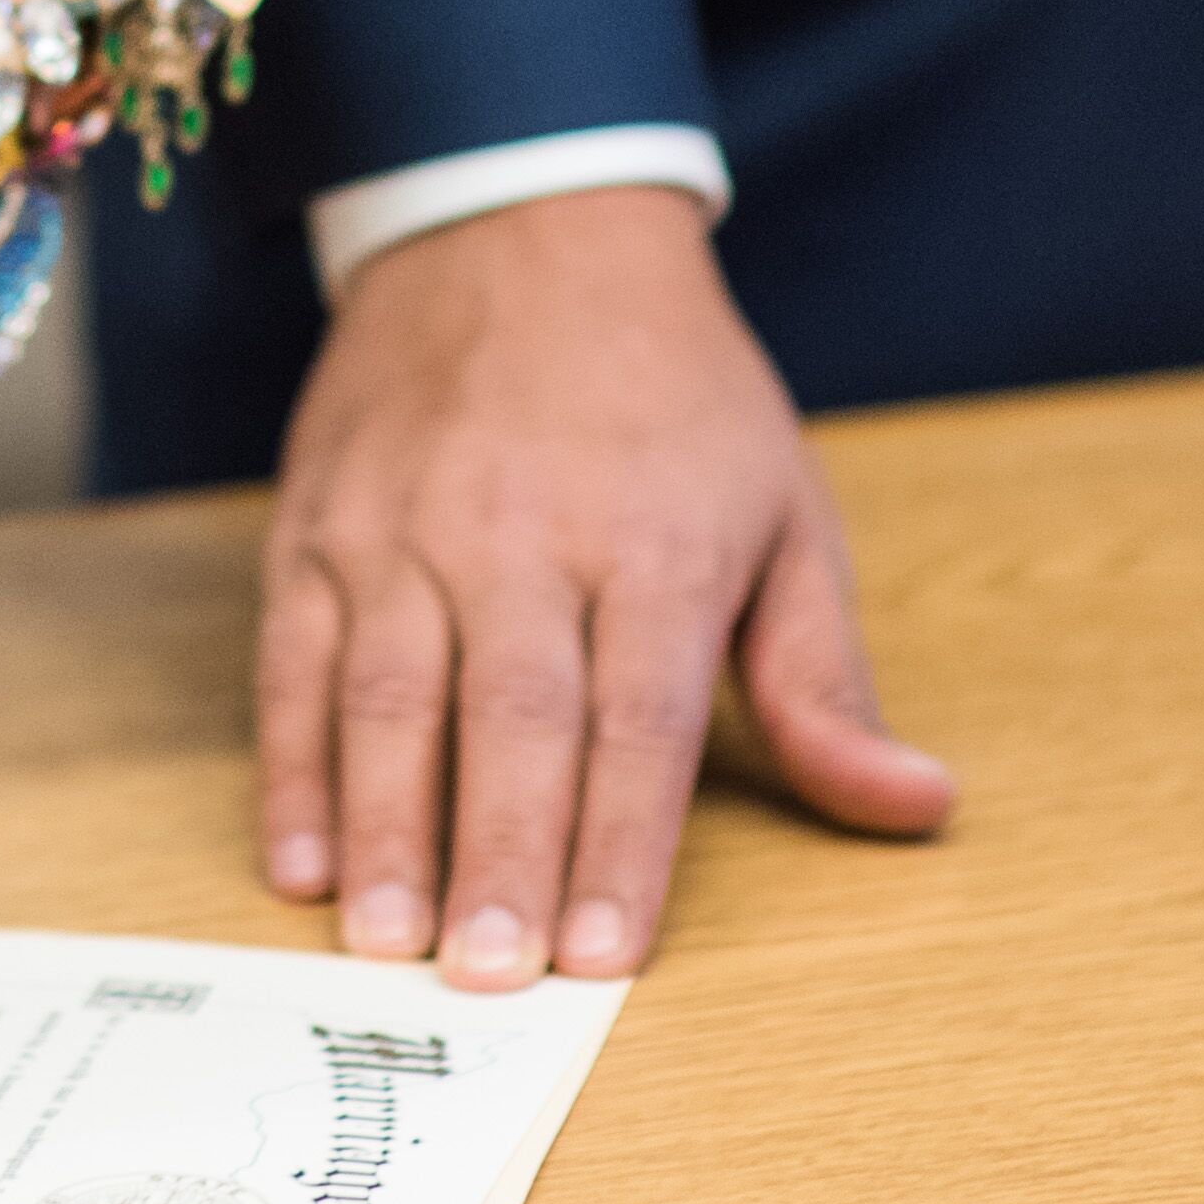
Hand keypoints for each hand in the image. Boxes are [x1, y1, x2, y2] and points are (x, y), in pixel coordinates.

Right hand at [257, 184, 954, 988]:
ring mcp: (405, 525)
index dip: (621, 847)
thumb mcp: (783, 510)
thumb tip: (913, 806)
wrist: (520, 223)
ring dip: (383, 829)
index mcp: (657, 542)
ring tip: (383, 946)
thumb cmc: (673, 391)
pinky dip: (290, 765)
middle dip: (496, 858)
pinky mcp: (318, 519)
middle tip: (483, 980)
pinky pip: (293, 657)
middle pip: (511, 718)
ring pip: (386, 694)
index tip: (605, 959)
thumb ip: (826, 678)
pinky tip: (299, 860)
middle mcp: (523, 534)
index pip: (639, 722)